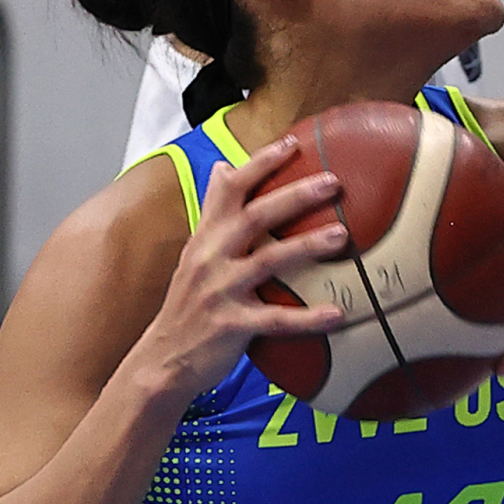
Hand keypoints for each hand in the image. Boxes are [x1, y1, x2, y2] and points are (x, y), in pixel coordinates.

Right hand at [133, 137, 348, 397]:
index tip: (292, 143)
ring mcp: (220, 291)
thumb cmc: (189, 302)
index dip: (260, 163)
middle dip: (295, 195)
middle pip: (256, 217)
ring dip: (307, 246)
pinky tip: (338, 314)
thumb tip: (223, 166)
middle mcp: (211, 257)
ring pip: (268, 261)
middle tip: (333, 182)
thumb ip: (213, 211)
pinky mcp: (230, 326)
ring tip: (342, 236)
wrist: (161, 360)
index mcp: (206, 237)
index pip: (230, 189)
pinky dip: (308, 318)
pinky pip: (276, 320)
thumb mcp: (194, 251)